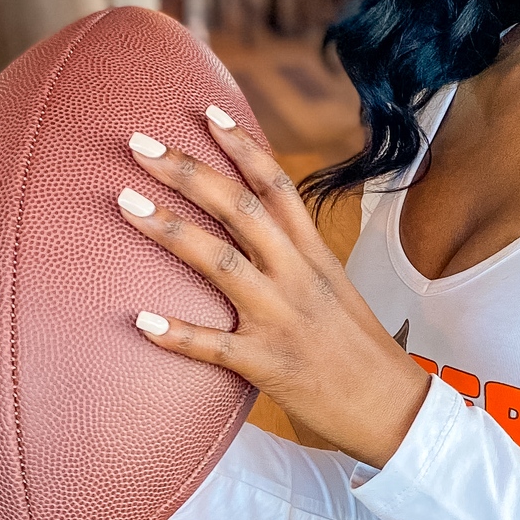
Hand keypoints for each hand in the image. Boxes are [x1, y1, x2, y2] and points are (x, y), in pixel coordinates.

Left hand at [116, 109, 429, 466]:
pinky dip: (177, 334)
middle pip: (240, 209)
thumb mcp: (333, 288)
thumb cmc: (359, 349)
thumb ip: (294, 258)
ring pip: (221, 263)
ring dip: (171, 230)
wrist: (394, 407)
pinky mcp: (268, 365)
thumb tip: (254, 233)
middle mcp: (297, 278)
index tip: (208, 113)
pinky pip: (215, 346)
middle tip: (139, 143)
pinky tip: (141, 321)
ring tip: (125, 201)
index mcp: (314, 256)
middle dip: (189, 171)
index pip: (277, 187)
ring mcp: (282, 319)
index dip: (243, 147)